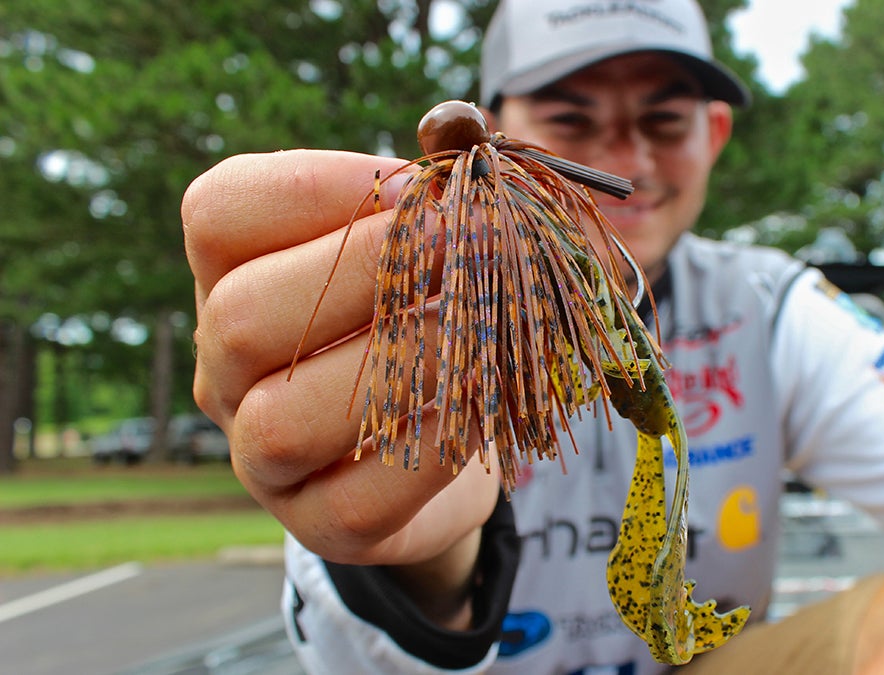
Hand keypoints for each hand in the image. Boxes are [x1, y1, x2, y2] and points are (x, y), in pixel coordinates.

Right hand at [183, 150, 499, 612]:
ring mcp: (263, 458)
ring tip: (480, 329)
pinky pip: (362, 498)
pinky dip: (433, 450)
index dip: (318, 188)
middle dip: (364, 271)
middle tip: (464, 245)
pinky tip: (483, 408)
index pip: (219, 215)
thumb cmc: (426, 318)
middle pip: (241, 317)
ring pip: (284, 419)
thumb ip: (433, 195)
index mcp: (234, 278)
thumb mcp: (424, 250)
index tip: (415, 183)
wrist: (444, 441)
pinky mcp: (324, 525)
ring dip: (400, 363)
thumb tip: (458, 133)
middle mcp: (227, 369)